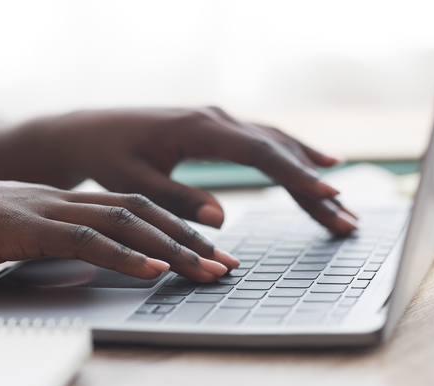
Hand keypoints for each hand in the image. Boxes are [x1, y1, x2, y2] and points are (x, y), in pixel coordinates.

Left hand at [0, 107, 357, 233]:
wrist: (86, 131)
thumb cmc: (105, 156)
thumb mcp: (133, 183)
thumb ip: (176, 200)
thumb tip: (221, 218)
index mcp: (199, 128)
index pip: (260, 154)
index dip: (297, 177)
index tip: (329, 197)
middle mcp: (216, 117)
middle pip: (279, 150)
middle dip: (314, 186)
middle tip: (348, 219)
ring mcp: (219, 120)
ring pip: (277, 144)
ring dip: (309, 173)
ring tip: (341, 203)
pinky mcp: (216, 129)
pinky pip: (264, 142)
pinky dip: (292, 157)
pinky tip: (314, 166)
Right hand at [0, 179, 239, 288]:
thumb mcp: (13, 233)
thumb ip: (50, 241)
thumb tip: (84, 261)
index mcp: (63, 200)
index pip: (133, 209)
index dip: (174, 229)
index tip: (208, 251)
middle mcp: (63, 199)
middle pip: (142, 213)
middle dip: (189, 240)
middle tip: (228, 265)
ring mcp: (45, 210)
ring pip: (124, 223)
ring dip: (170, 248)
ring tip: (207, 270)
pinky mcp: (23, 228)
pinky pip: (82, 241)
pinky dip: (121, 255)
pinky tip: (151, 269)